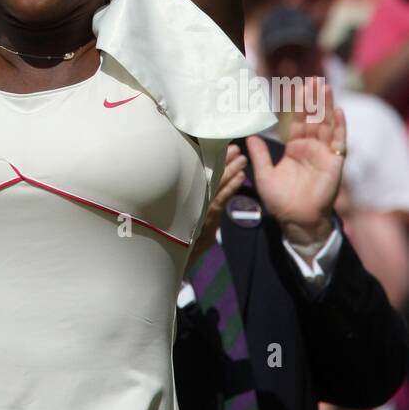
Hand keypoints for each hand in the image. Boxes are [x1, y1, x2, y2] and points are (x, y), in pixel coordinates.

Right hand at [187, 143, 246, 270]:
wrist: (169, 262)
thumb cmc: (176, 243)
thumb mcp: (185, 224)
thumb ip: (196, 211)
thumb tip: (206, 201)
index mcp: (187, 199)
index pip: (202, 177)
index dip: (212, 163)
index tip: (220, 149)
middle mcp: (192, 200)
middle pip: (209, 177)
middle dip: (222, 161)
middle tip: (233, 147)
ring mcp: (198, 208)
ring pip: (216, 185)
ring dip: (230, 170)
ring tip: (241, 157)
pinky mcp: (205, 219)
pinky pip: (220, 200)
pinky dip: (232, 188)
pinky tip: (241, 177)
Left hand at [247, 80, 345, 247]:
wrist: (295, 220)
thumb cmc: (280, 201)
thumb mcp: (264, 175)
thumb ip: (259, 155)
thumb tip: (249, 136)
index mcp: (295, 149)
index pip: (296, 121)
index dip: (296, 105)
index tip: (294, 86)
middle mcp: (310, 148)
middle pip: (313, 118)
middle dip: (312, 99)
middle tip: (313, 78)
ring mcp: (323, 154)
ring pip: (326, 125)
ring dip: (326, 106)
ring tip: (325, 86)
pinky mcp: (334, 163)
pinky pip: (339, 142)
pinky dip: (340, 127)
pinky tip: (338, 111)